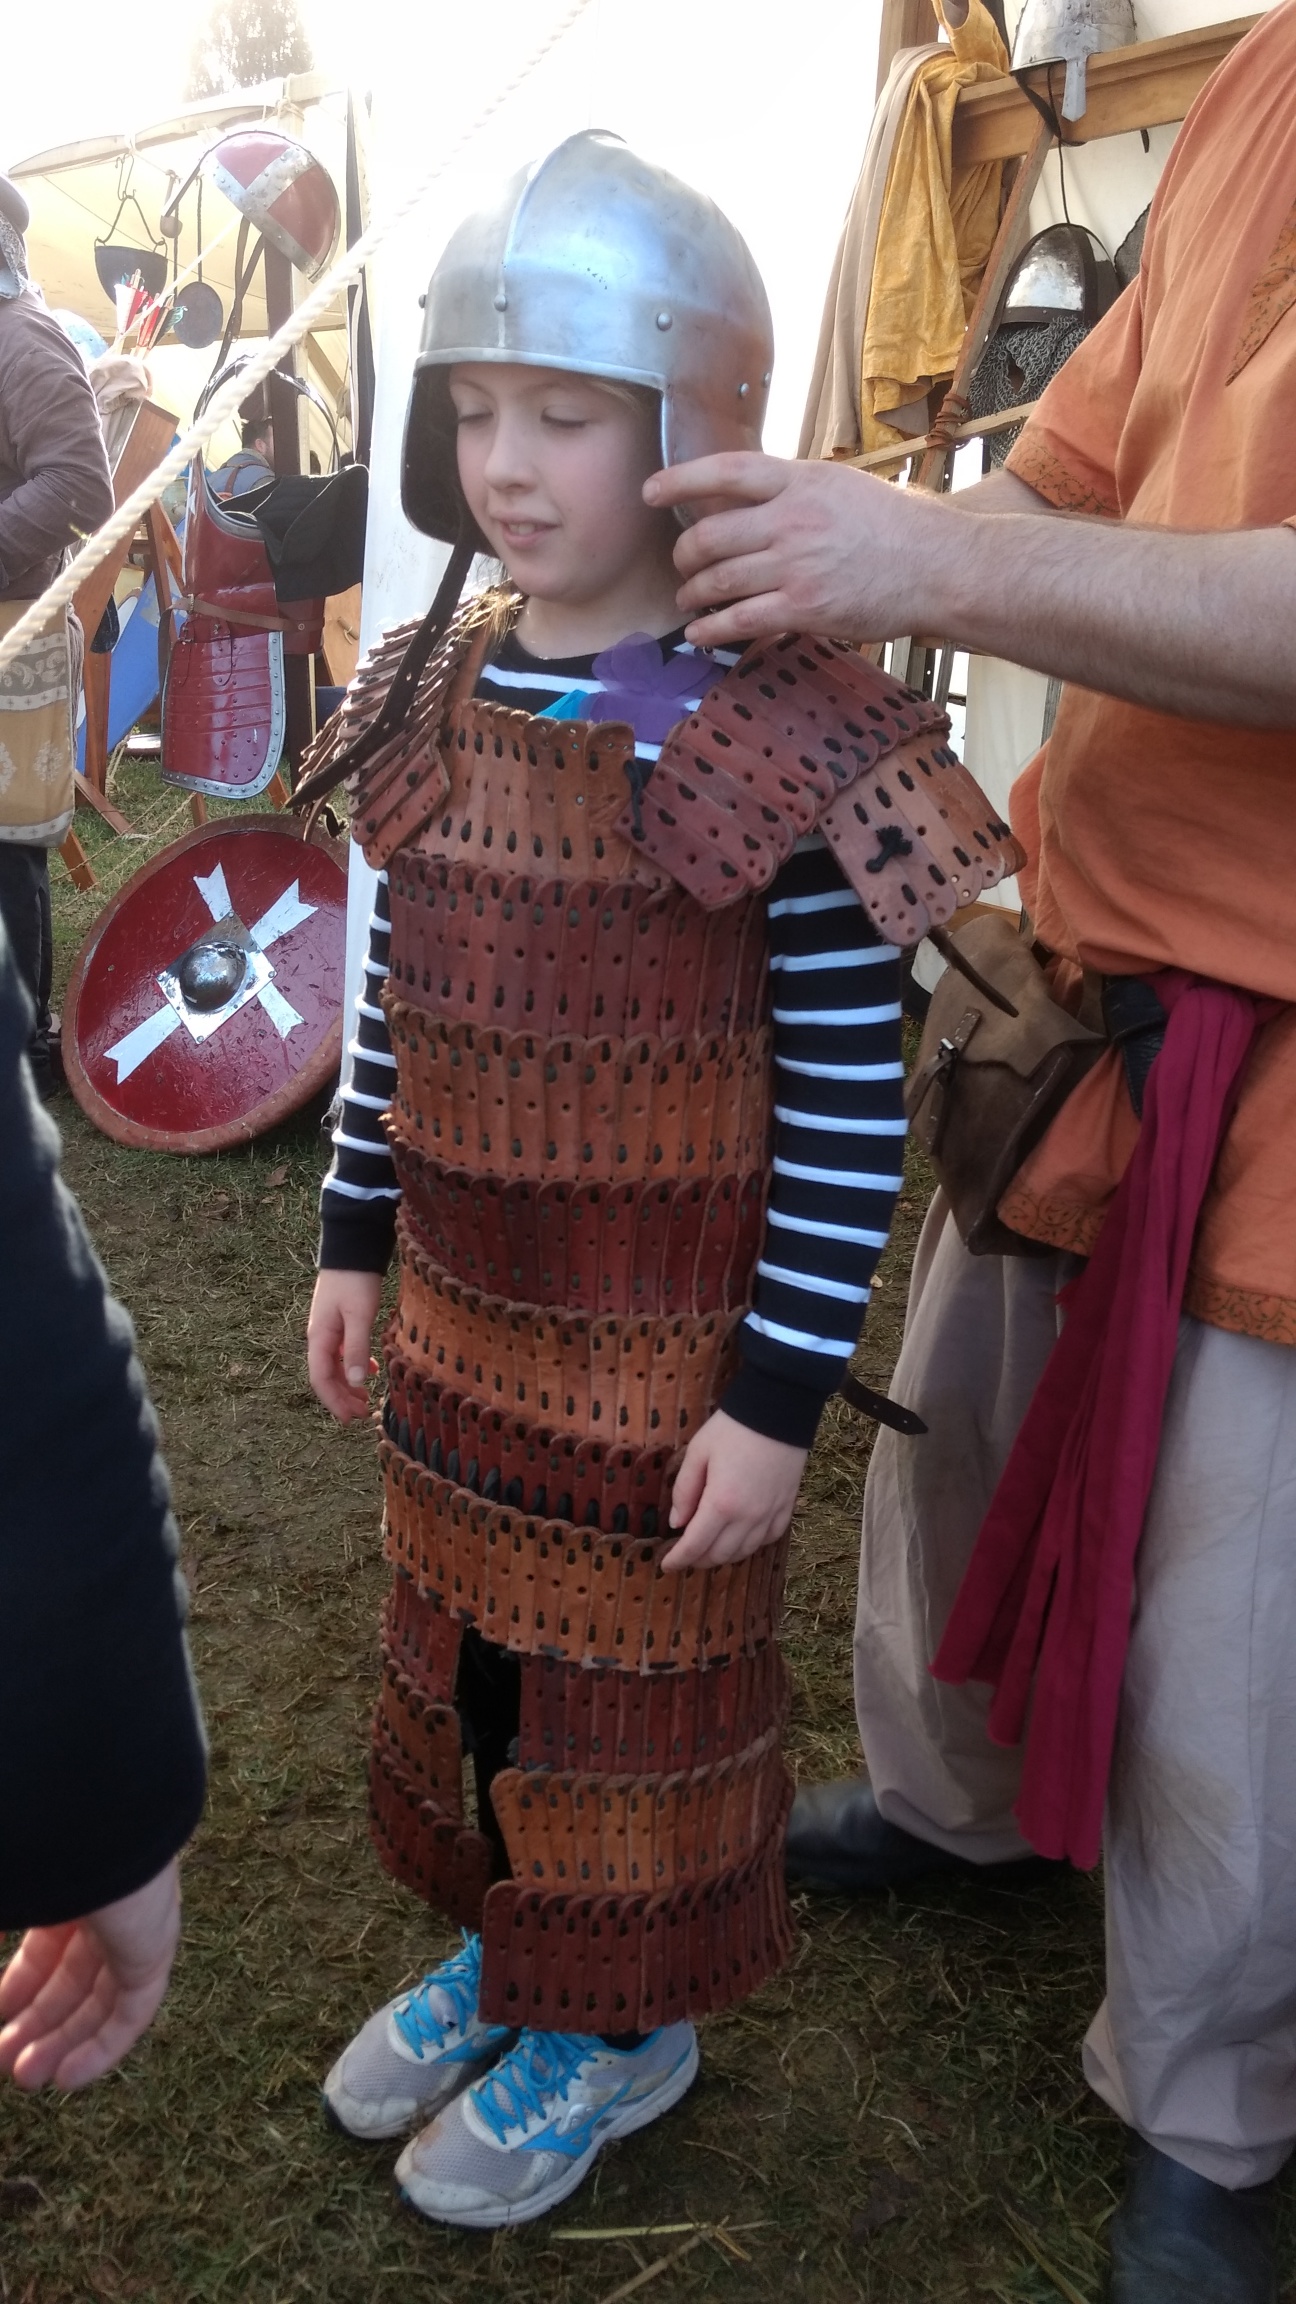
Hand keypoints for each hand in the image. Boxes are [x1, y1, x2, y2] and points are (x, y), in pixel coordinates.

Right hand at [0, 1859, 180, 2090]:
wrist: (87, 1810)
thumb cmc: (30, 1841)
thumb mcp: (5, 1894)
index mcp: (66, 1887)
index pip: (44, 1949)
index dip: (17, 1989)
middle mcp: (104, 1905)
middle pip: (71, 1978)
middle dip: (36, 2022)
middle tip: (4, 2061)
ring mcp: (133, 1924)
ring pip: (101, 1998)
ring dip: (64, 2042)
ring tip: (26, 2078)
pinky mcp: (155, 1946)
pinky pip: (134, 2009)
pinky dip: (105, 2047)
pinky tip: (67, 2078)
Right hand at [307, 1267, 383, 1421]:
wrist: (352, 1249)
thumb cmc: (356, 1281)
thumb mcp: (359, 1316)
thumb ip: (355, 1348)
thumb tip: (355, 1383)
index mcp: (319, 1338)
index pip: (320, 1379)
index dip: (333, 1402)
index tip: (349, 1419)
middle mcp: (319, 1337)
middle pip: (326, 1376)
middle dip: (341, 1397)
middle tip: (361, 1414)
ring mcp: (328, 1330)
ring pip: (334, 1365)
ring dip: (347, 1383)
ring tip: (364, 1398)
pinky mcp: (340, 1322)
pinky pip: (342, 1352)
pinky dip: (354, 1365)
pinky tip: (369, 1370)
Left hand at [644, 452, 952, 650]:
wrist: (937, 566)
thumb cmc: (895, 527)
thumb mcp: (841, 487)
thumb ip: (794, 491)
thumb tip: (748, 499)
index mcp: (800, 480)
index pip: (725, 471)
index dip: (680, 480)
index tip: (650, 492)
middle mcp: (791, 519)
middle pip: (710, 534)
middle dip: (684, 555)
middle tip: (681, 566)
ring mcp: (795, 565)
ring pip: (718, 579)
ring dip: (693, 593)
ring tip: (688, 600)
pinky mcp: (804, 608)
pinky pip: (740, 620)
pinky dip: (710, 629)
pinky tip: (699, 634)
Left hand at [660, 1409, 806, 1571]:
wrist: (778, 1410)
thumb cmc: (732, 1428)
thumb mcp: (698, 1453)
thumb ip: (684, 1490)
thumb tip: (676, 1522)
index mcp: (721, 1503)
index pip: (695, 1546)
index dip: (678, 1559)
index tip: (666, 1565)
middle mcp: (748, 1517)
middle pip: (719, 1555)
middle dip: (698, 1560)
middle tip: (685, 1554)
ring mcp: (770, 1515)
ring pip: (744, 1552)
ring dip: (722, 1555)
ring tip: (708, 1548)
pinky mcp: (787, 1508)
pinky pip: (767, 1540)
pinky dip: (750, 1545)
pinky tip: (739, 1538)